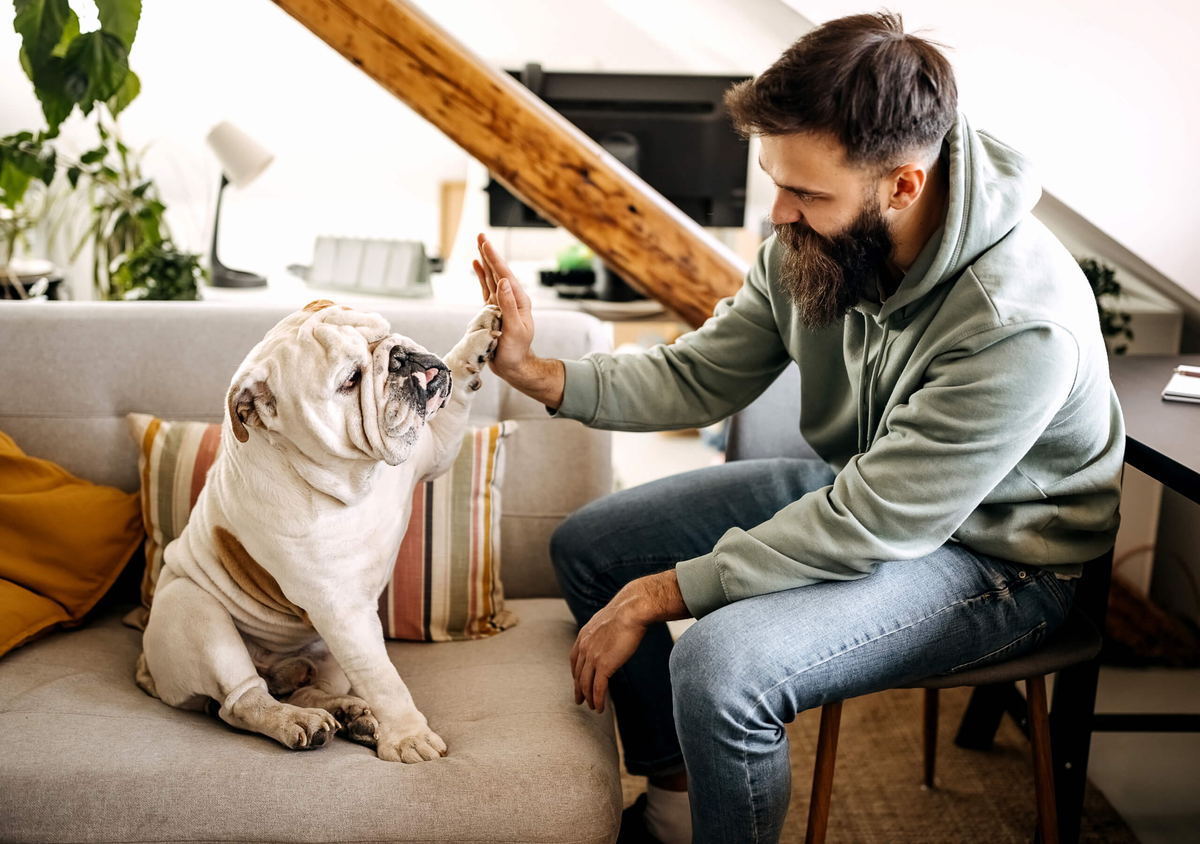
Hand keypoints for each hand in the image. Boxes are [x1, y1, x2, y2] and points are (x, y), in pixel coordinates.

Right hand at [472, 233, 535, 383]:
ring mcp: (502, 304)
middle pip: (499, 272)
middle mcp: (512, 299)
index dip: (495, 259)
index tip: (486, 244)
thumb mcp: (514, 329)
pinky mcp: (494, 310)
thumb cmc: (515, 351)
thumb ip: (509, 305)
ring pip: (492, 278)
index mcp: (519, 302)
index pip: (505, 276)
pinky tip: (477, 266)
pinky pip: (486, 289)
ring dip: (486, 261)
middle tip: (481, 236)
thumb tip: (504, 281)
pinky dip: (482, 276)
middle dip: (490, 254)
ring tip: (479, 245)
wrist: (513, 366)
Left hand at [570, 589, 648, 713]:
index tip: (577, 681)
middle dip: (578, 689)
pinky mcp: (604, 666)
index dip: (575, 672)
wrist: (632, 610)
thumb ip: (605, 629)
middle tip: (579, 700)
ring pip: (586, 684)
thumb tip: (612, 632)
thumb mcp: (609, 619)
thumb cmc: (627, 610)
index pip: (574, 658)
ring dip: (588, 698)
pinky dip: (597, 700)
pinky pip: (598, 688)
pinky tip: (599, 708)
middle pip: (578, 674)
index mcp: (584, 635)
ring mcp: (593, 657)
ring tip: (592, 707)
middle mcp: (584, 647)